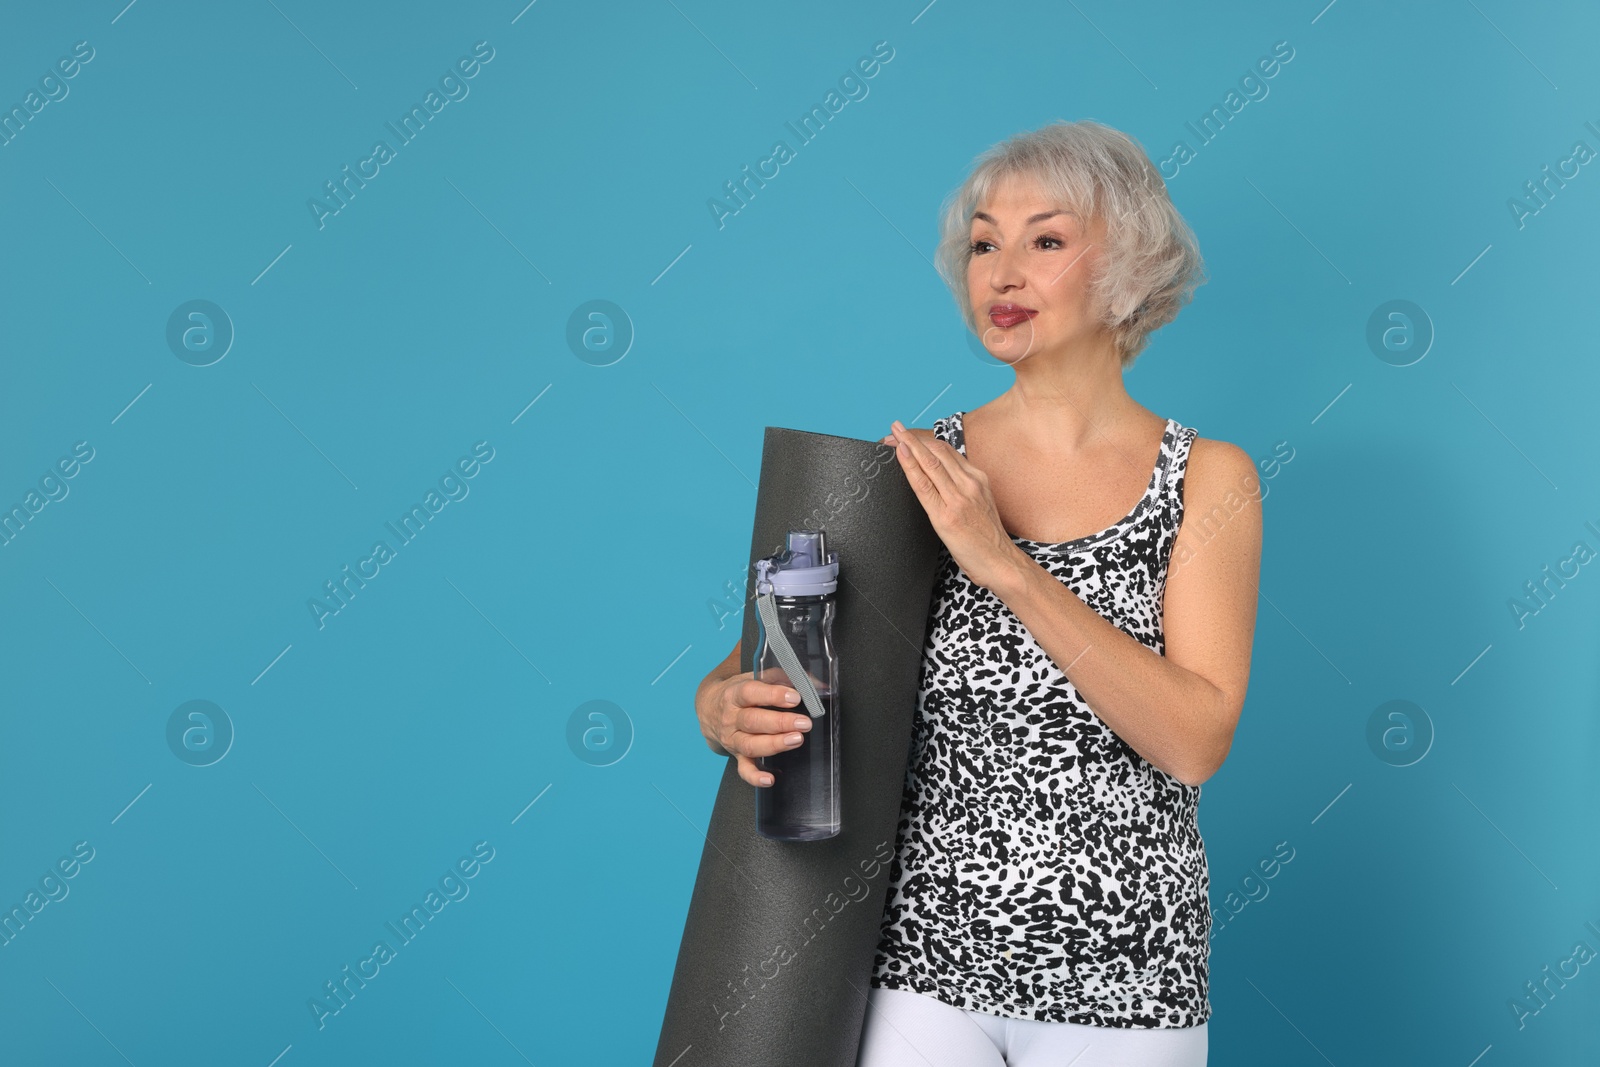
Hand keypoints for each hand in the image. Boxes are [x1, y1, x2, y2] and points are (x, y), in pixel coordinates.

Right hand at [695, 670, 812, 787]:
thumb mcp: (756, 677)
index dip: (773, 695)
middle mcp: (731, 718)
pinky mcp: (736, 755)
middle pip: (752, 721)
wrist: (710, 708)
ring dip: (774, 744)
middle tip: (803, 723)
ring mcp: (732, 739)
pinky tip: (770, 779)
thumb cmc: (739, 692)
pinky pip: (744, 769)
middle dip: (780, 723)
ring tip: (796, 740)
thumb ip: (784, 677)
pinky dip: (755, 777)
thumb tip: (816, 684)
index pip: (750, 693)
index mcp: (734, 694)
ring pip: (750, 745)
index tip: (794, 697)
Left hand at [883, 419, 1023, 593]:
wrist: (1000, 562)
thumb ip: (964, 488)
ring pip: (929, 462)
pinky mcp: (947, 514)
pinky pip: (923, 485)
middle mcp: (969, 483)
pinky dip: (910, 466)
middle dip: (913, 437)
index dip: (925, 440)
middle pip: (937, 451)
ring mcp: (958, 498)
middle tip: (895, 427)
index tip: (909, 434)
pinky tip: (901, 455)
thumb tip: (943, 480)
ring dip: (908, 444)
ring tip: (894, 432)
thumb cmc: (988, 539)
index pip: (947, 451)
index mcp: (978, 479)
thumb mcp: (981, 503)